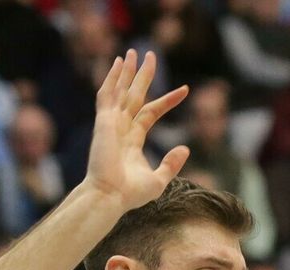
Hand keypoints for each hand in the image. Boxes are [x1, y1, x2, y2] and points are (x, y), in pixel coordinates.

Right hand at [82, 50, 189, 210]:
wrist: (110, 197)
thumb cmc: (130, 194)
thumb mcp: (159, 179)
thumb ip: (171, 163)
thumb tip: (185, 148)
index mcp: (133, 140)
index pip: (151, 112)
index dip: (167, 100)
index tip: (185, 89)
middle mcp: (121, 128)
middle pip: (135, 95)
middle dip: (143, 76)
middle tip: (151, 55)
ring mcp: (111, 123)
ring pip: (121, 90)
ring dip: (127, 71)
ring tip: (135, 52)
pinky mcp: (104, 122)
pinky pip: (108, 94)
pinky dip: (112, 77)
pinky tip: (119, 62)